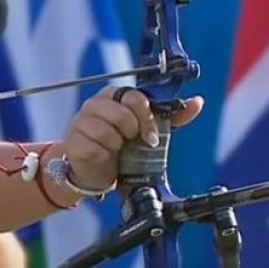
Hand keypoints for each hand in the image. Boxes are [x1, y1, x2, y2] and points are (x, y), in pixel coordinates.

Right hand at [63, 86, 203, 190]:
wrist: (97, 171)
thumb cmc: (123, 147)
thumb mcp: (148, 130)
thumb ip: (171, 116)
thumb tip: (197, 102)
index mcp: (114, 96)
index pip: (133, 97)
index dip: (146, 117)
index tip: (150, 136)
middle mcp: (94, 104)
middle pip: (122, 115)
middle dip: (131, 134)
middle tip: (130, 142)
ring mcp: (79, 122)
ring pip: (108, 133)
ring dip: (116, 147)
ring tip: (115, 150)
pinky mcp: (72, 142)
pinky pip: (94, 149)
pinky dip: (103, 157)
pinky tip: (103, 157)